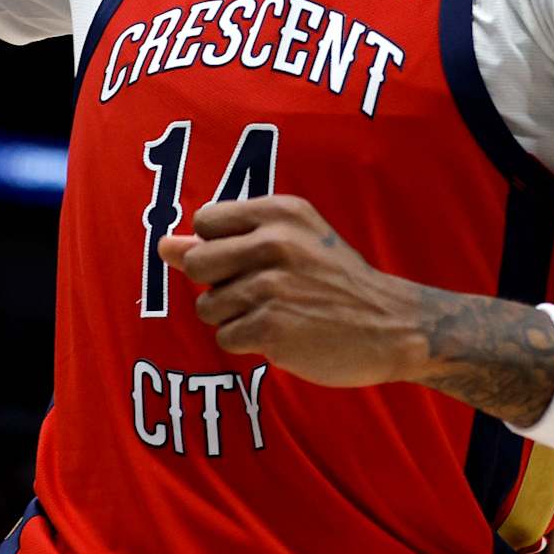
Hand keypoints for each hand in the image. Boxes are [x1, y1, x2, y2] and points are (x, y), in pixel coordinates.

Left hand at [157, 195, 423, 388]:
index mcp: (281, 211)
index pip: (206, 220)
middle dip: (218, 284)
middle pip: (198, 263)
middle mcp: (275, 242)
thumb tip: (163, 244)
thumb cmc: (335, 281)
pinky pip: (225, 337)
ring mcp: (272, 286)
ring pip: (208, 306)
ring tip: (276, 313)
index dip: (219, 246)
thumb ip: (226, 240)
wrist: (391, 325)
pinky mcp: (270, 327)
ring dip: (234, 318)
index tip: (251, 260)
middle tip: (260, 292)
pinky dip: (248, 342)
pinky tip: (282, 334)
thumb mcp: (293, 242)